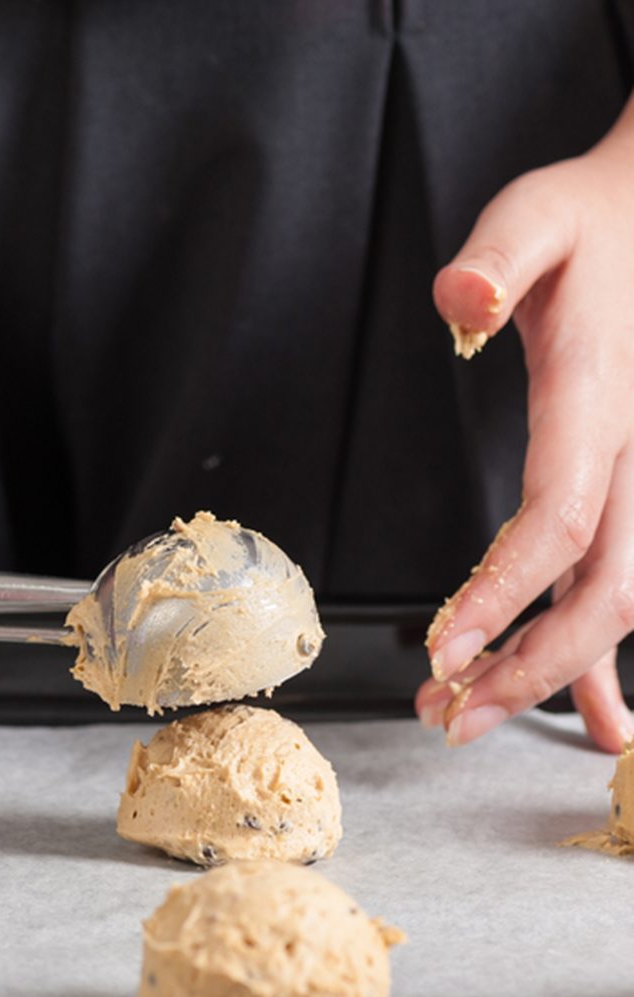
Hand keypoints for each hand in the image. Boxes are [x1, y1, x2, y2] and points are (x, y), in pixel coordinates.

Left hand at [417, 121, 633, 751]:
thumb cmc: (593, 220)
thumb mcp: (537, 216)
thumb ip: (499, 257)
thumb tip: (460, 299)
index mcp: (598, 401)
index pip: (558, 519)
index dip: (504, 593)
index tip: (444, 649)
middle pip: (601, 590)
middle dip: (529, 667)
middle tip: (449, 718)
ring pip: (615, 601)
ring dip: (552, 673)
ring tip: (471, 718)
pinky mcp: (633, 487)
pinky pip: (623, 582)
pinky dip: (604, 655)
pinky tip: (597, 715)